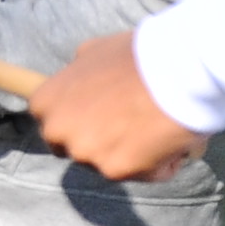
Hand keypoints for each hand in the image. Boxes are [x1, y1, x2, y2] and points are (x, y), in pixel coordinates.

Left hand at [31, 33, 202, 179]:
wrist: (178, 70)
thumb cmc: (140, 56)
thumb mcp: (96, 51)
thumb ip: (80, 69)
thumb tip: (80, 71)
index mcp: (46, 101)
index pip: (51, 124)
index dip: (77, 122)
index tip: (99, 118)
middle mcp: (57, 130)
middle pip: (76, 148)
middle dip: (100, 143)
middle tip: (131, 125)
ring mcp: (84, 153)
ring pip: (110, 163)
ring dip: (133, 154)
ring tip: (158, 126)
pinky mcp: (115, 170)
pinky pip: (142, 174)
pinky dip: (160, 164)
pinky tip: (172, 140)